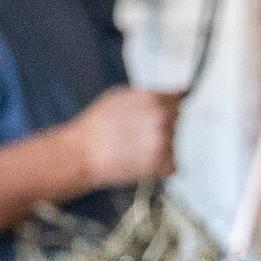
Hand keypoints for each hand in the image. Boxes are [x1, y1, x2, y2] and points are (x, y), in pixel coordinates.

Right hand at [58, 84, 179, 191]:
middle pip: (176, 119)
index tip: (170, 108)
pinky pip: (171, 164)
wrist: (81, 153)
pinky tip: (141, 161)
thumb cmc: (94, 126)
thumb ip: (146, 94)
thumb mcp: (119, 96)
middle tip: (139, 132)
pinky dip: (160, 165)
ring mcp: (163, 142)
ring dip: (160, 144)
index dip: (169, 104)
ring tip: (135, 148)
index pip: (179, 97)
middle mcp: (162, 119)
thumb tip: (166, 94)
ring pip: (173, 141)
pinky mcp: (161, 165)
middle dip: (163, 124)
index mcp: (153, 99)